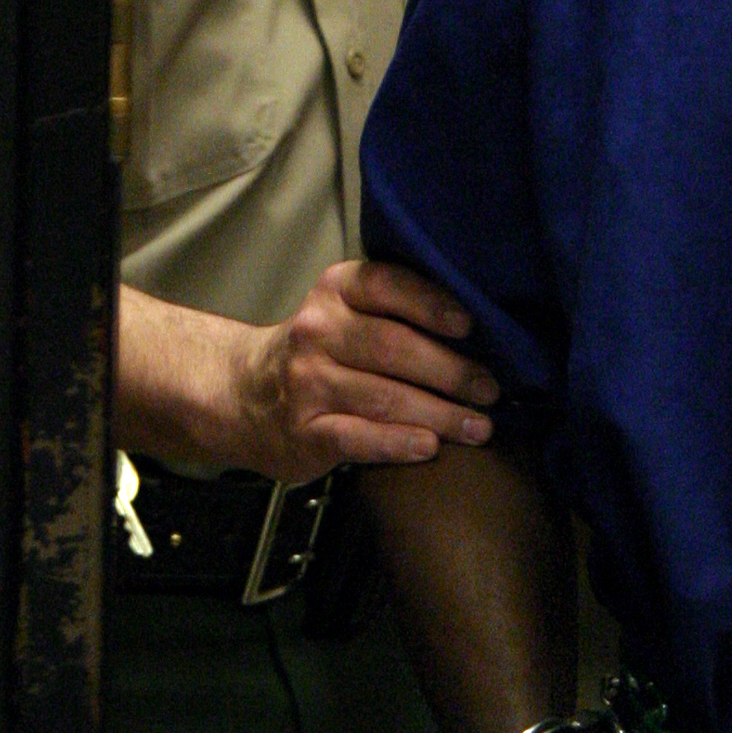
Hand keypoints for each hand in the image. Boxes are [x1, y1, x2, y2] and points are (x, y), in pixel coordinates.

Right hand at [228, 259, 500, 483]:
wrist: (241, 393)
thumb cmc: (319, 351)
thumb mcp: (346, 311)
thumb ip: (397, 311)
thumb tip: (484, 333)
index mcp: (336, 291)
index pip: (388, 286)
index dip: (432, 305)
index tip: (469, 326)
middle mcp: (317, 331)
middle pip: (394, 347)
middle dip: (451, 371)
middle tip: (490, 390)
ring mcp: (306, 382)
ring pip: (384, 396)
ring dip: (440, 414)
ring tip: (478, 426)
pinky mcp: (303, 430)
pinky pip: (357, 436)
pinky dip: (397, 442)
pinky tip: (429, 446)